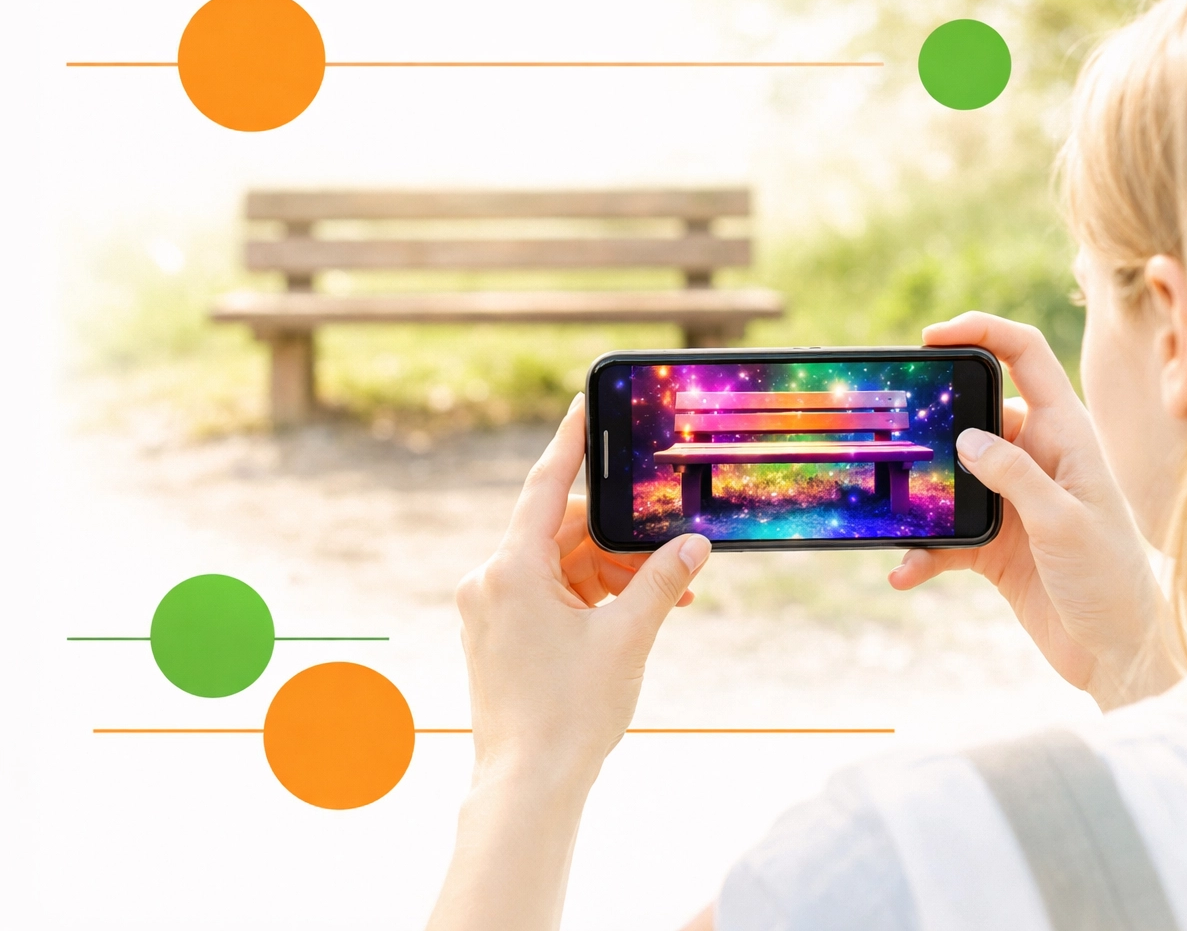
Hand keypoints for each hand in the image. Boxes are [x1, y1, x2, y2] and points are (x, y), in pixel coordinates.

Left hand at [455, 393, 711, 782]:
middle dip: (618, 541)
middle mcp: (491, 581)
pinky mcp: (498, 634)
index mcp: (512, 570)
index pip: (547, 485)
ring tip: (662, 600)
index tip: (584, 403)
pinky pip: (548, 594)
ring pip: (559, 565)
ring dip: (608, 573)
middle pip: (562, 532)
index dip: (571, 441)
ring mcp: (491, 609)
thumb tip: (694, 544)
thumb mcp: (628, 638)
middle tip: (669, 553)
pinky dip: (588, 596)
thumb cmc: (569, 715)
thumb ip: (661, 582)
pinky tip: (630, 615)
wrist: (526, 786)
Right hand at [891, 313, 1176, 709]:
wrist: (1119, 654)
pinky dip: (923, 551)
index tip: (932, 337)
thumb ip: (1015, 475)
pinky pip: (946, 534)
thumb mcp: (1064, 521)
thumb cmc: (1111, 581)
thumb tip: (964, 438)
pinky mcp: (995, 544)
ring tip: (890, 513)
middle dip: (930, 421)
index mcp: (1065, 434)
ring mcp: (1013, 500)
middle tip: (891, 433)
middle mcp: (1036, 458)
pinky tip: (905, 573)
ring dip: (919, 497)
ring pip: (950, 476)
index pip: (1025, 356)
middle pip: (973, 413)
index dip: (981, 331)